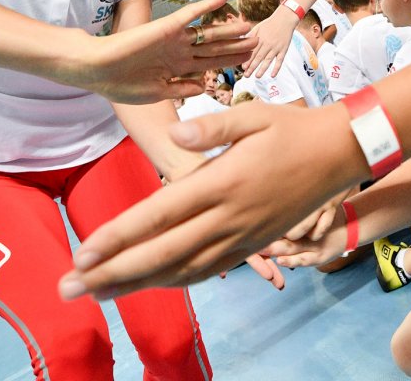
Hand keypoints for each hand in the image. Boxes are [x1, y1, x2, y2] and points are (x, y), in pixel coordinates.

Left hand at [57, 100, 367, 298]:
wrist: (342, 154)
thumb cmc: (294, 128)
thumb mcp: (254, 114)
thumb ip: (212, 126)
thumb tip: (177, 136)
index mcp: (223, 182)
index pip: (160, 215)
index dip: (119, 237)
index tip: (84, 253)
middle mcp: (229, 217)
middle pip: (161, 254)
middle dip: (111, 274)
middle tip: (68, 289)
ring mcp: (242, 235)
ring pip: (182, 270)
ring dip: (136, 285)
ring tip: (97, 294)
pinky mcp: (253, 242)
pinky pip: (207, 269)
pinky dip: (174, 281)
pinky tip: (149, 285)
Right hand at [67, 0, 255, 103]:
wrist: (97, 71)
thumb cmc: (121, 84)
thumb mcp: (156, 93)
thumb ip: (181, 89)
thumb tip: (205, 87)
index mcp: (177, 68)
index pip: (210, 64)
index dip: (230, 62)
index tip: (250, 62)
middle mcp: (179, 51)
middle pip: (215, 48)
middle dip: (238, 46)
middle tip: (259, 40)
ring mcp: (174, 38)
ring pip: (208, 32)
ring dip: (230, 29)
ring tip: (250, 25)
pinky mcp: (167, 27)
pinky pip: (191, 13)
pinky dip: (207, 5)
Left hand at [242, 6, 299, 77]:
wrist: (285, 18)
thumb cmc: (270, 23)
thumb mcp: (258, 27)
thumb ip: (250, 36)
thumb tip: (240, 43)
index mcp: (260, 39)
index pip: (252, 51)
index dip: (247, 60)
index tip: (243, 67)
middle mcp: (268, 44)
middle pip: (259, 57)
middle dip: (252, 67)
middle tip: (246, 75)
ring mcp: (276, 47)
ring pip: (268, 60)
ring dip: (262, 69)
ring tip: (257, 76)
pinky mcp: (284, 49)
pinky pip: (280, 60)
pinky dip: (277, 68)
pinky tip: (272, 75)